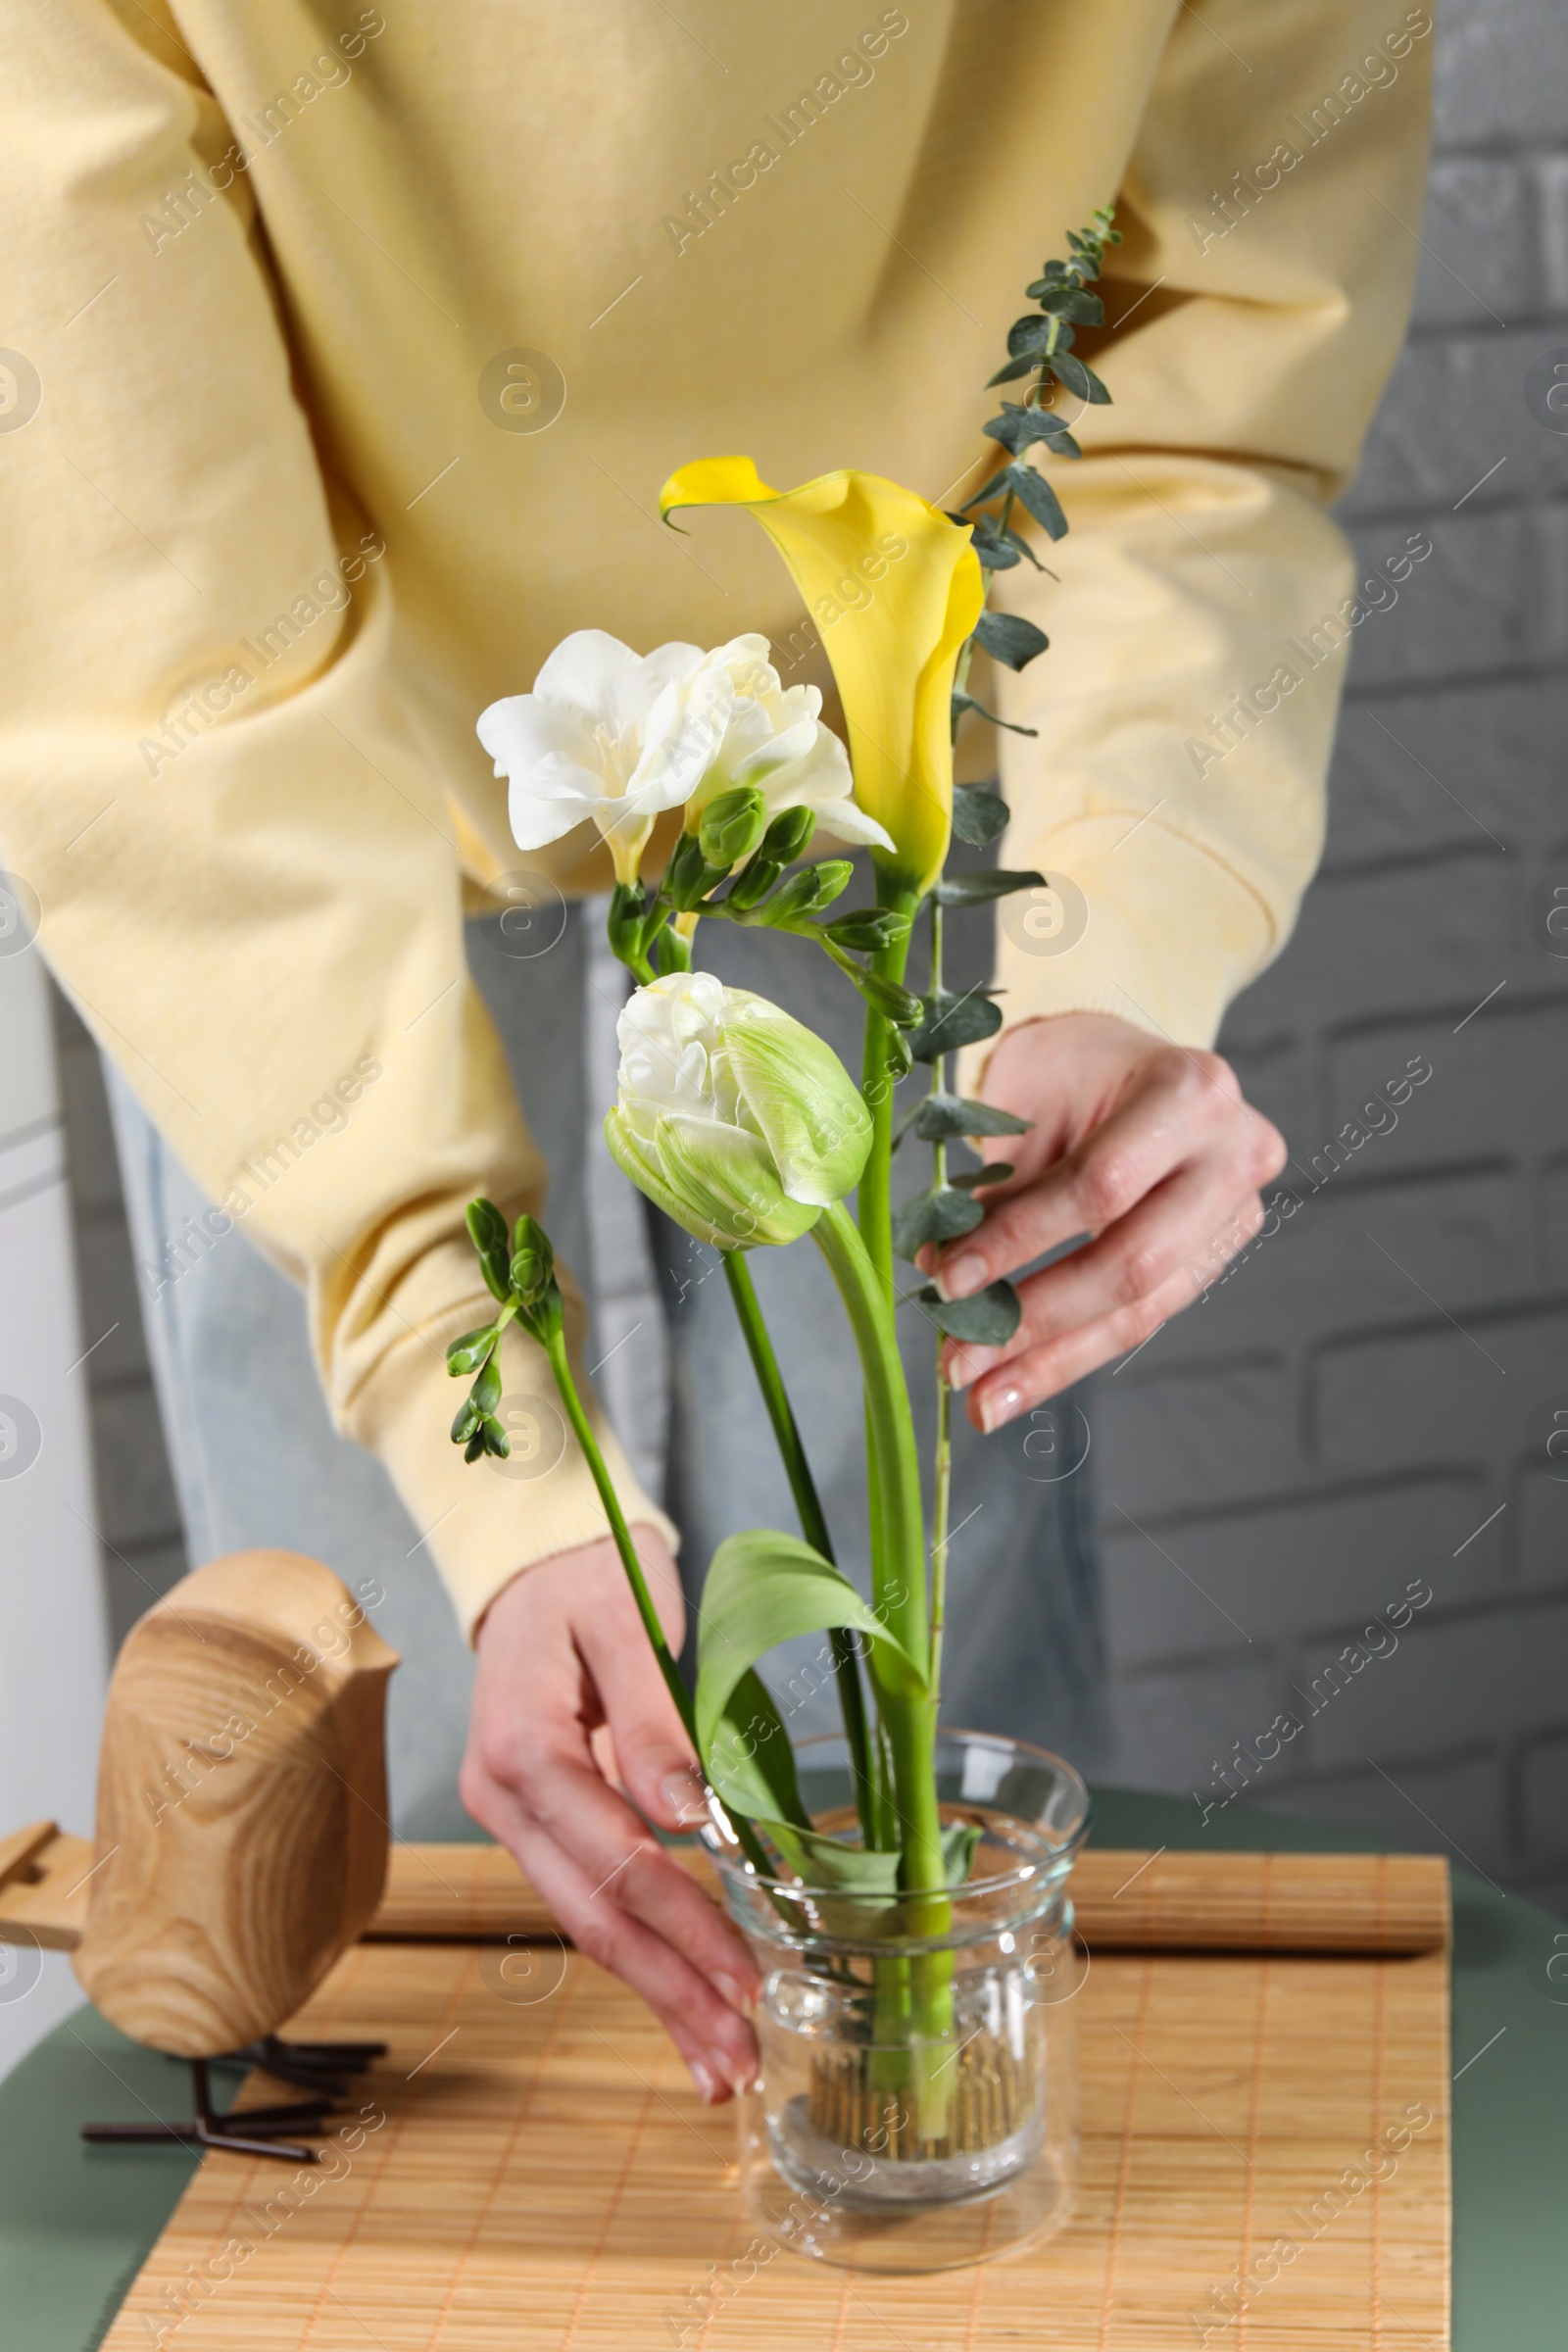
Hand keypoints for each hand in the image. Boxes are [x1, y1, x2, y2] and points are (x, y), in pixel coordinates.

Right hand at [462, 1530, 760, 2101]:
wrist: (534, 1557)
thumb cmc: (587, 1574)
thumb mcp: (625, 1621)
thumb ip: (652, 1718)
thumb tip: (687, 1816)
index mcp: (521, 1744)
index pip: (613, 1854)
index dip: (682, 1922)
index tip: (745, 1973)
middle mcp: (501, 1794)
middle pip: (592, 1914)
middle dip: (670, 1992)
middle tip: (737, 2060)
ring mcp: (512, 1816)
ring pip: (585, 1924)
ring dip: (656, 1996)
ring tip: (718, 2063)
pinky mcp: (535, 1824)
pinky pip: (586, 1900)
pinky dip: (638, 1958)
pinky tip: (680, 2006)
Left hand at [928, 1012, 1285, 1429]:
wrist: (1132, 1063)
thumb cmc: (1074, 1067)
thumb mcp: (1030, 1097)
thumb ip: (997, 1186)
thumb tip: (942, 1275)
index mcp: (1190, 1090)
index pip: (1098, 1187)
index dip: (1019, 1241)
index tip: (946, 1282)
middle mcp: (1233, 1154)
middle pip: (1131, 1264)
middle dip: (1035, 1321)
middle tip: (958, 1362)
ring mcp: (1237, 1212)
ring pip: (1142, 1310)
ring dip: (1052, 1361)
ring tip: (983, 1399)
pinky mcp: (1218, 1258)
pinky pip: (1142, 1318)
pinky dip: (1073, 1353)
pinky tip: (1018, 1383)